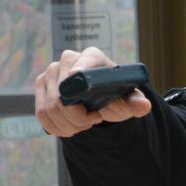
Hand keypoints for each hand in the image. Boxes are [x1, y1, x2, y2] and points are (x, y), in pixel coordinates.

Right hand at [35, 47, 151, 136]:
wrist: (100, 98)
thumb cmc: (114, 94)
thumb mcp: (127, 100)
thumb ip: (135, 102)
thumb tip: (143, 106)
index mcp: (93, 57)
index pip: (85, 61)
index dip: (79, 69)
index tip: (76, 76)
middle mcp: (68, 59)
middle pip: (64, 94)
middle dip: (78, 117)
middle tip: (94, 122)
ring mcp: (51, 72)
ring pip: (51, 108)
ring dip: (68, 125)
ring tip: (83, 125)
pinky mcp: (41, 87)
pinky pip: (42, 113)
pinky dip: (56, 127)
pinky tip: (69, 128)